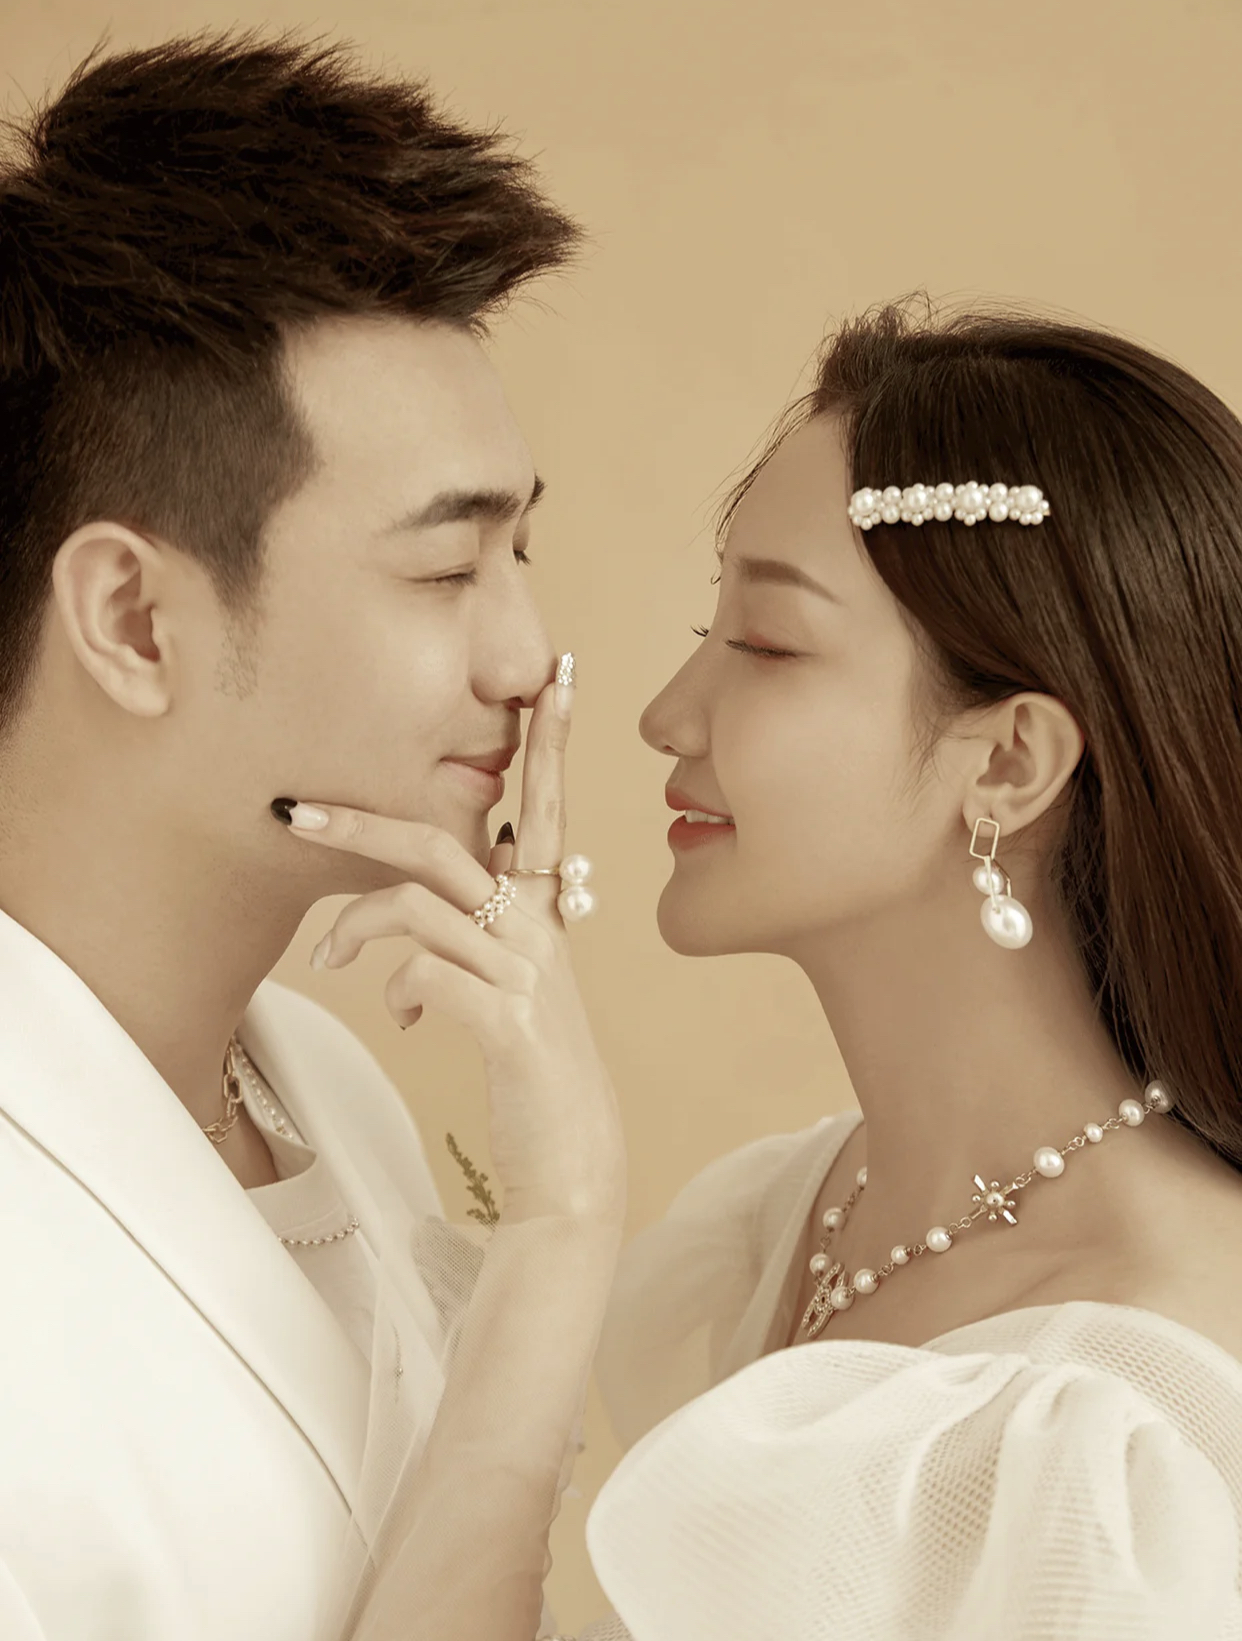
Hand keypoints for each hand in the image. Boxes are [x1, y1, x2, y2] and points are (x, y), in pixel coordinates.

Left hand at [279, 669, 624, 1225]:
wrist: (574, 1163)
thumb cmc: (535, 1072)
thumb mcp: (514, 988)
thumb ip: (484, 932)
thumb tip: (421, 917)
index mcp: (547, 912)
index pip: (549, 805)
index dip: (552, 738)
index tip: (557, 669)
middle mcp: (542, 929)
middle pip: (444, 841)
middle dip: (361, 821)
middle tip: (294, 808)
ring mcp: (528, 972)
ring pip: (419, 904)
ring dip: (356, 924)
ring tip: (326, 955)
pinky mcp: (508, 1020)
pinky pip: (426, 971)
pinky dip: (398, 990)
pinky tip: (406, 1019)